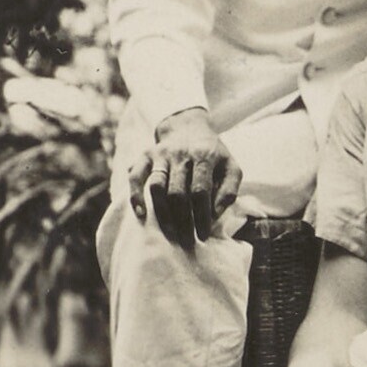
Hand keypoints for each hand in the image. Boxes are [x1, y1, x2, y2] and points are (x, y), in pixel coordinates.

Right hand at [127, 108, 242, 246]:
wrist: (188, 126)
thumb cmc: (213, 154)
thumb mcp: (231, 167)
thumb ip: (229, 190)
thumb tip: (215, 215)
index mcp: (205, 156)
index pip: (201, 191)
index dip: (202, 216)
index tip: (204, 235)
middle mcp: (181, 154)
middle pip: (178, 192)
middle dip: (183, 220)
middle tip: (187, 240)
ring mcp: (161, 154)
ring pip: (157, 186)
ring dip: (162, 213)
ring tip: (170, 233)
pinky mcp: (145, 155)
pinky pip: (135, 176)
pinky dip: (136, 195)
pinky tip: (141, 215)